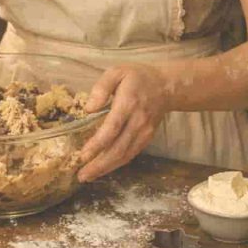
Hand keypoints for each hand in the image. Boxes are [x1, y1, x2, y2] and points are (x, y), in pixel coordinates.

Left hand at [77, 64, 168, 182]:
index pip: (112, 128)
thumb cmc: (137, 77)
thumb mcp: (117, 72)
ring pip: (125, 155)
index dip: (97, 144)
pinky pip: (130, 154)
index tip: (82, 156)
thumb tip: (89, 109)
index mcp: (128, 103)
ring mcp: (144, 132)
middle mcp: (138, 121)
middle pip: (118, 148)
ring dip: (106, 168)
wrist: (166, 86)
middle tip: (81, 175)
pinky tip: (103, 168)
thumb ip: (101, 88)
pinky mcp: (146, 138)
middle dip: (99, 164)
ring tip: (87, 176)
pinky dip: (116, 164)